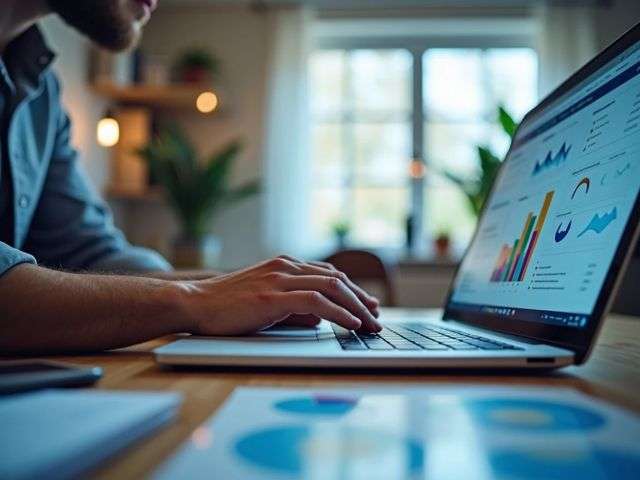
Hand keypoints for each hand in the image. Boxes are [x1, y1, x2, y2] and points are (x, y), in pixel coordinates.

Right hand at [178, 256, 381, 335]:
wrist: (195, 303)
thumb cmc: (227, 307)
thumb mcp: (267, 303)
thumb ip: (295, 309)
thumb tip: (320, 320)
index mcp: (285, 264)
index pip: (329, 274)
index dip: (353, 290)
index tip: (368, 305)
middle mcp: (286, 266)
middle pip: (336, 279)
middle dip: (361, 298)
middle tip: (377, 316)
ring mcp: (279, 278)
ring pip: (331, 287)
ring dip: (356, 306)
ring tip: (370, 323)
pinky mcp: (273, 296)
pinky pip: (316, 301)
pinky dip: (338, 312)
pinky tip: (351, 323)